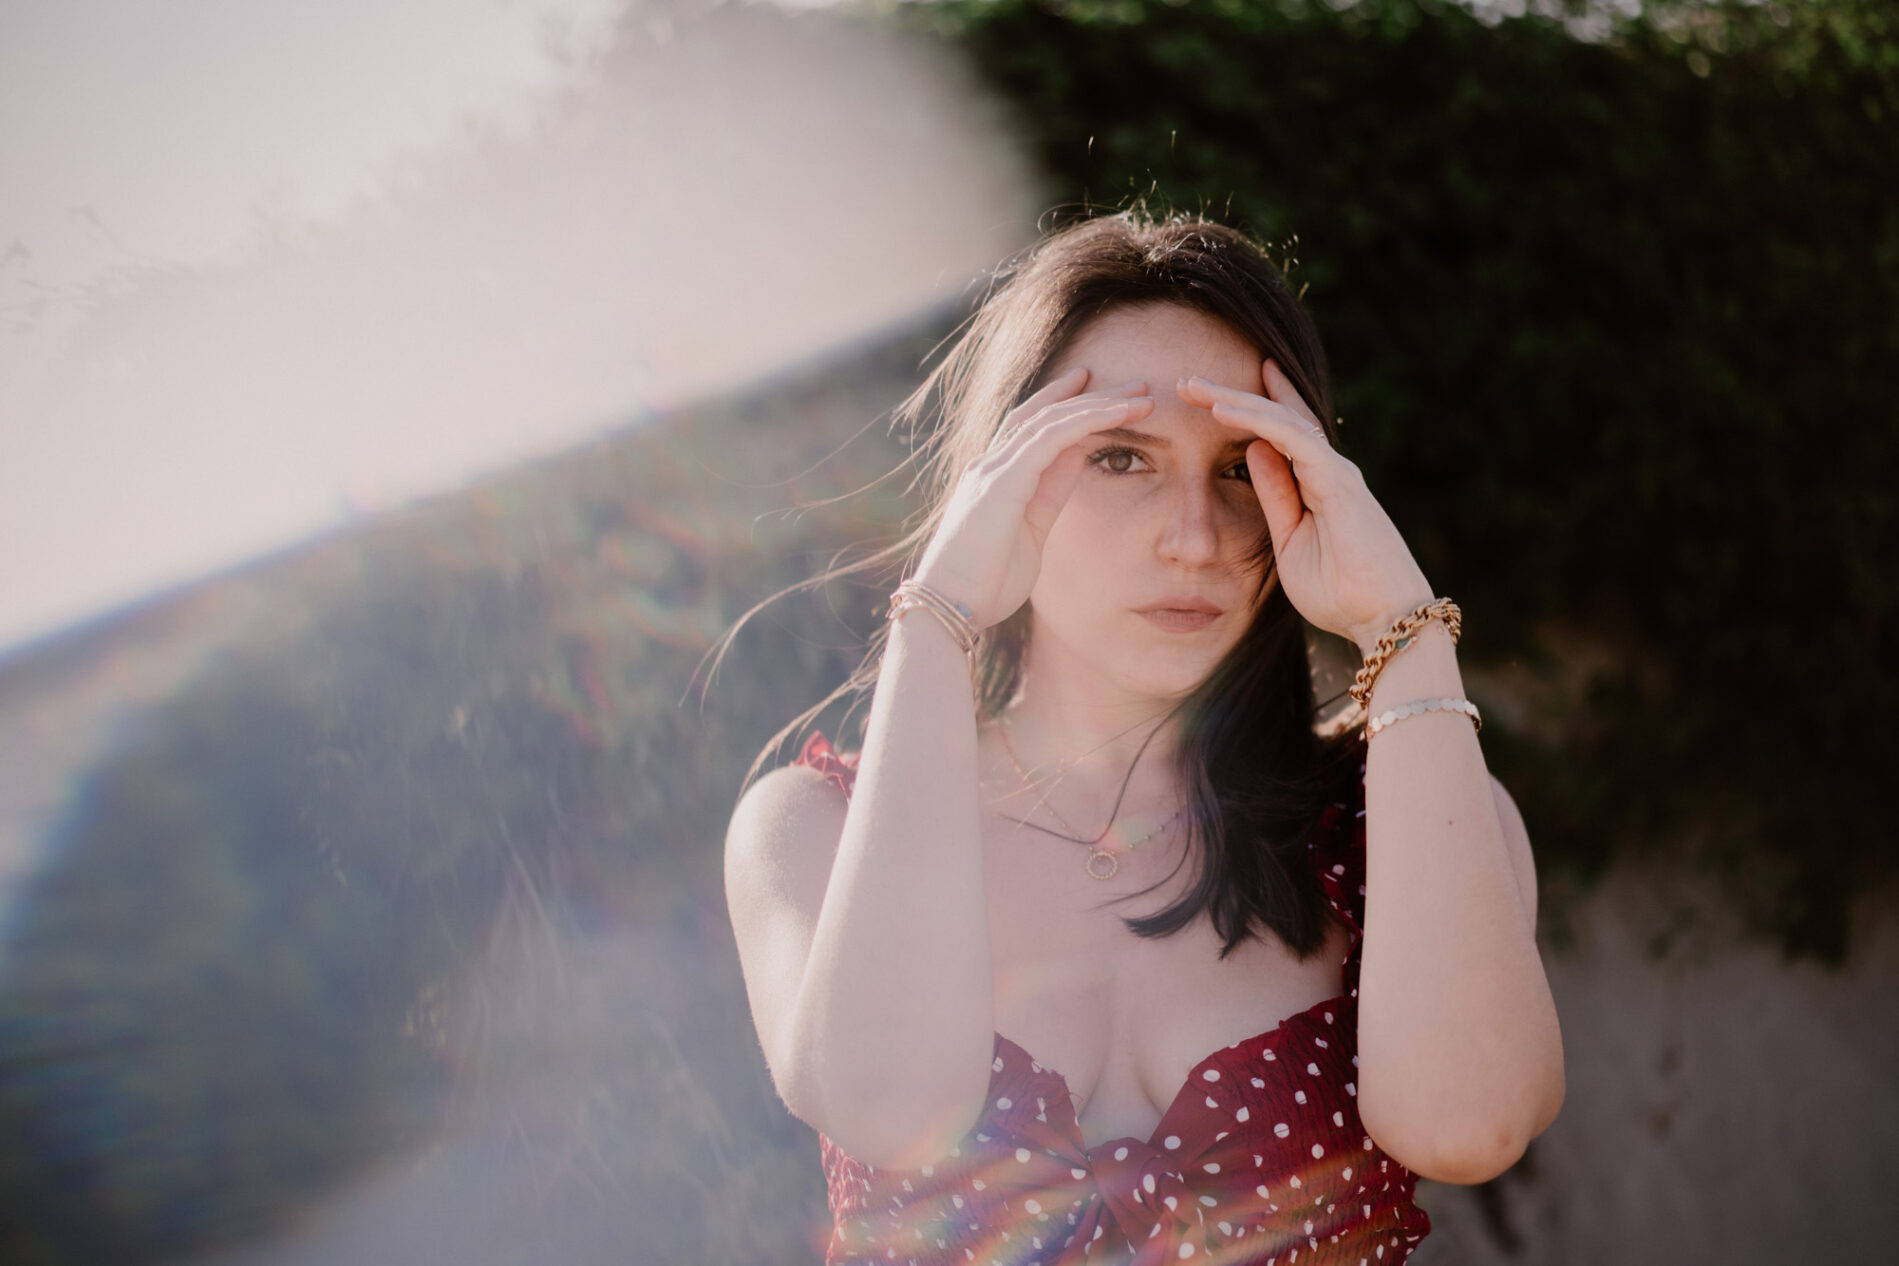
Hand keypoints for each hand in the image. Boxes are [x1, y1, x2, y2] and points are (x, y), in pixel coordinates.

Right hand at [912, 368, 1153, 628]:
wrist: (950, 607)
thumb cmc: (986, 584)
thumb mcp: (1031, 533)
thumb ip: (1050, 494)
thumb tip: (1077, 460)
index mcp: (995, 479)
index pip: (1033, 428)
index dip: (1068, 406)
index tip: (1103, 392)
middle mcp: (990, 465)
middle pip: (1044, 414)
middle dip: (1091, 396)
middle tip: (1136, 384)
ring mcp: (994, 469)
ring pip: (1052, 418)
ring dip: (1100, 403)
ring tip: (1141, 394)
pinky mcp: (1003, 480)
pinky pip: (1053, 437)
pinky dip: (1089, 420)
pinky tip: (1120, 414)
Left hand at [1177, 360, 1433, 653]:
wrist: (1380, 620)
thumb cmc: (1339, 592)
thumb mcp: (1288, 541)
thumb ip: (1273, 496)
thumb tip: (1252, 453)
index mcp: (1316, 485)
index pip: (1279, 434)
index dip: (1250, 408)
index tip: (1210, 394)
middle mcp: (1327, 470)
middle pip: (1276, 419)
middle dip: (1233, 396)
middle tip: (1190, 380)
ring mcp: (1334, 472)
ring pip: (1281, 419)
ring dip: (1236, 399)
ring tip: (1195, 385)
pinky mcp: (1337, 481)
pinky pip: (1292, 438)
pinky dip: (1257, 420)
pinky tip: (1223, 409)